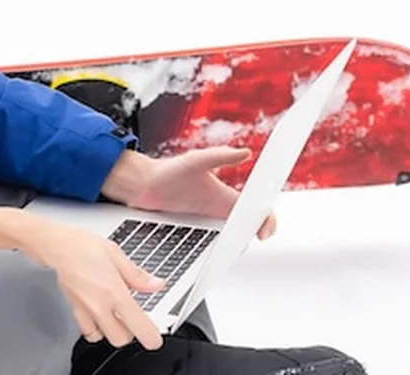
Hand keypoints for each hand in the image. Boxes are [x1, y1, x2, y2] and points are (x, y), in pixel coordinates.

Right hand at [0, 206, 165, 349]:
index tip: (155, 339)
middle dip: (132, 333)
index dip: (151, 337)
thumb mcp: (116, 253)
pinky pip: (88, 331)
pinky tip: (101, 316)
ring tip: (119, 317)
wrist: (53, 246)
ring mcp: (86, 311)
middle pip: (121, 339)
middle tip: (137, 319)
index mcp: (114, 292)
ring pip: (105, 338)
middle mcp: (100, 306)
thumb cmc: (80, 245)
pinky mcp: (75, 311)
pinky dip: (97, 329)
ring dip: (115, 332)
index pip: (138, 325)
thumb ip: (137, 274)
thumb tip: (156, 284)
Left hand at [102, 148, 276, 240]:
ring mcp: (209, 224)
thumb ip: (221, 156)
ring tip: (231, 251)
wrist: (142, 186)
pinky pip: (212, 247)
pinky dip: (218, 253)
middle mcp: (221, 210)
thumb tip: (245, 152)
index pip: (256, 209)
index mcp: (227, 196)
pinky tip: (214, 258)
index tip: (264, 230)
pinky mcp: (195, 234)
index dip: (266, 220)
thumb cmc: (169, 171)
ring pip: (231, 241)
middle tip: (245, 243)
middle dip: (252, 238)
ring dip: (235, 247)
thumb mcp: (196, 161)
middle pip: (247, 229)